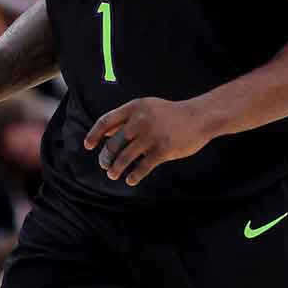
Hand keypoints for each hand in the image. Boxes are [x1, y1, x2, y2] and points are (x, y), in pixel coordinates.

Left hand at [84, 97, 216, 185]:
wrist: (199, 117)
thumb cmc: (171, 114)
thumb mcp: (147, 108)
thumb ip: (127, 119)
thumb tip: (105, 134)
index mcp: (134, 107)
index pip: (106, 121)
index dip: (94, 134)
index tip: (88, 145)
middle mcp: (140, 120)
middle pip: (114, 143)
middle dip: (106, 157)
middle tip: (104, 164)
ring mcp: (152, 136)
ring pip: (125, 157)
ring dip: (116, 168)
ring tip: (113, 174)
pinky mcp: (163, 150)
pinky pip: (143, 167)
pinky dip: (134, 175)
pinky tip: (130, 180)